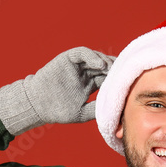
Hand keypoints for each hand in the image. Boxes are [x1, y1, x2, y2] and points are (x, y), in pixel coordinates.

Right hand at [0, 47, 115, 135]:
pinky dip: (92, 56)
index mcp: (89, 85)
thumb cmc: (57, 111)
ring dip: (106, 62)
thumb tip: (115, 110)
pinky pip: (82, 53)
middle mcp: (84, 73)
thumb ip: (96, 110)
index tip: (127, 84)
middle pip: (104, 67)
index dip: (117, 80)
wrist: (37, 106)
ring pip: (95, 58)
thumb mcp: (81, 113)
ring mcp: (76, 65)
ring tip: (113, 69)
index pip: (107, 78)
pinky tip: (101, 65)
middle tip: (125, 73)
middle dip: (114, 69)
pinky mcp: (67, 58)